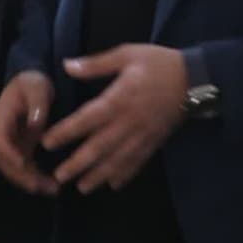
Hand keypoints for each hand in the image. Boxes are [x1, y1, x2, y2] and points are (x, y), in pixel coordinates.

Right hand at [0, 71, 57, 195]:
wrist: (31, 84)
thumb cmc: (32, 83)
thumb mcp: (36, 86)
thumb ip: (37, 102)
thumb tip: (36, 123)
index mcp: (2, 118)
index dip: (9, 153)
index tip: (23, 163)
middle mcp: (3, 135)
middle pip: (4, 161)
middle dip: (20, 176)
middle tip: (39, 186)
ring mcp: (12, 144)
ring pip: (14, 169)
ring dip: (30, 182)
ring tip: (52, 190)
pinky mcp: (22, 149)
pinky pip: (25, 169)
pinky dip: (36, 178)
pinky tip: (53, 185)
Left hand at [42, 44, 187, 193]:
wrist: (195, 79)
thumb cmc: (158, 63)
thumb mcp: (127, 54)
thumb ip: (96, 64)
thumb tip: (67, 66)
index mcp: (118, 99)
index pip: (87, 119)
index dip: (66, 132)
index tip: (47, 143)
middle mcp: (128, 122)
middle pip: (99, 147)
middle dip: (78, 163)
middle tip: (59, 177)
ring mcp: (142, 135)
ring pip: (117, 160)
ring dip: (98, 175)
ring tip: (82, 188)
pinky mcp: (155, 141)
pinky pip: (138, 162)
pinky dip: (125, 175)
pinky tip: (113, 185)